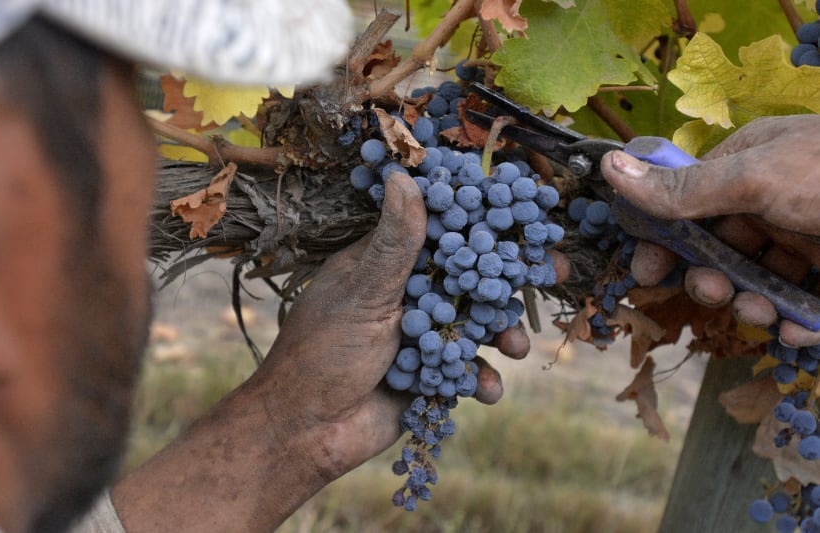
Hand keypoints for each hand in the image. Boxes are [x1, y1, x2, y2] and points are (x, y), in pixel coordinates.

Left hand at [255, 171, 540, 476]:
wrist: (306, 431)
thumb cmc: (322, 352)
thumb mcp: (363, 293)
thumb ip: (394, 243)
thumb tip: (403, 176)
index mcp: (387, 265)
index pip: (444, 234)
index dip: (485, 226)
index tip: (527, 219)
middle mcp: (408, 296)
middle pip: (471, 279)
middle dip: (510, 280)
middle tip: (559, 271)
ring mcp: (421, 338)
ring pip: (476, 326)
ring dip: (501, 334)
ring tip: (515, 347)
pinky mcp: (430, 377)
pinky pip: (466, 372)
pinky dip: (480, 380)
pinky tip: (485, 389)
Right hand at [601, 115, 819, 345]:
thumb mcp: (756, 178)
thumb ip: (684, 188)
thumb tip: (612, 170)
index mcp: (751, 165)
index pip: (688, 201)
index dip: (663, 237)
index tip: (645, 270)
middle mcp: (775, 202)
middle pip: (717, 249)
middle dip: (708, 278)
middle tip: (711, 294)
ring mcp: (806, 241)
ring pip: (755, 282)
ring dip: (749, 304)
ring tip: (764, 313)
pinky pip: (798, 307)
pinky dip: (794, 323)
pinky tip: (799, 328)